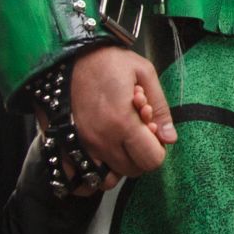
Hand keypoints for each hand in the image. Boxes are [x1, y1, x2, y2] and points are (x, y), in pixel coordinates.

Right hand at [66, 47, 175, 176]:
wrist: (68, 53)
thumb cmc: (107, 60)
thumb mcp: (144, 73)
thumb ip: (161, 107)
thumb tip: (170, 138)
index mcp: (123, 123)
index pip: (152, 161)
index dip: (157, 149)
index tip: (150, 132)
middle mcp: (101, 140)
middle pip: (132, 171)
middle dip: (139, 155)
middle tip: (134, 133)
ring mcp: (81, 146)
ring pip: (107, 179)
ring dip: (117, 166)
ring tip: (116, 142)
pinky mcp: (64, 146)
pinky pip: (77, 179)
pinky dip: (90, 175)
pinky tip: (96, 156)